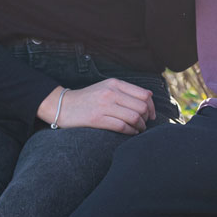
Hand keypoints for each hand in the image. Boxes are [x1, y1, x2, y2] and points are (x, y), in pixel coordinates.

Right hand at [37, 79, 155, 134]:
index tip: (151, 115)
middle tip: (144, 124)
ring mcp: (104, 105)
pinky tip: (130, 133)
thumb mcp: (106, 87)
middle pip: (141, 106)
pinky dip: (130, 132)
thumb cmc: (89, 98)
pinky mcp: (97, 119)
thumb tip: (149, 96)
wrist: (64, 105)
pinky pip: (122, 127)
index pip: (144, 94)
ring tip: (138, 129)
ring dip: (140, 126)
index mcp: (115, 83)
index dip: (151, 106)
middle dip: (146, 118)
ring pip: (133, 117)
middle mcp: (111, 92)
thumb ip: (125, 91)